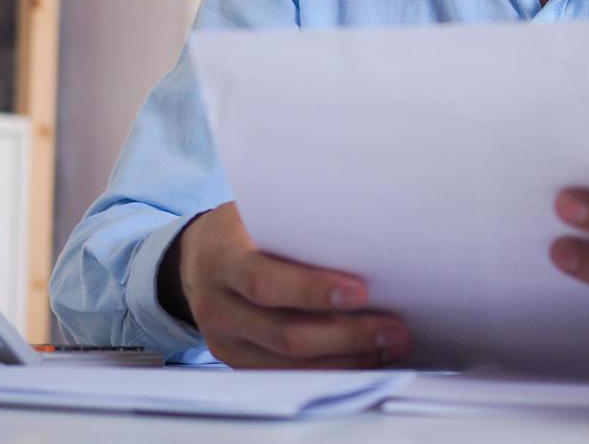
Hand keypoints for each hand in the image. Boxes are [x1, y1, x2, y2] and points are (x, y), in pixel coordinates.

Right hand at [165, 202, 410, 367]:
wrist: (195, 258)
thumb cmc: (241, 228)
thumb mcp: (257, 212)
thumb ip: (294, 223)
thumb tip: (365, 229)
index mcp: (221, 259)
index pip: (264, 282)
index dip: (312, 291)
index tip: (360, 291)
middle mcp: (217, 306)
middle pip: (284, 334)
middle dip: (347, 335)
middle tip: (393, 328)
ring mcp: (225, 340)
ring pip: (290, 364)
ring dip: (347, 359)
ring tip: (389, 345)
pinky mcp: (238, 361)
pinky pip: (287, 376)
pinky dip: (330, 369)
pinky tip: (363, 358)